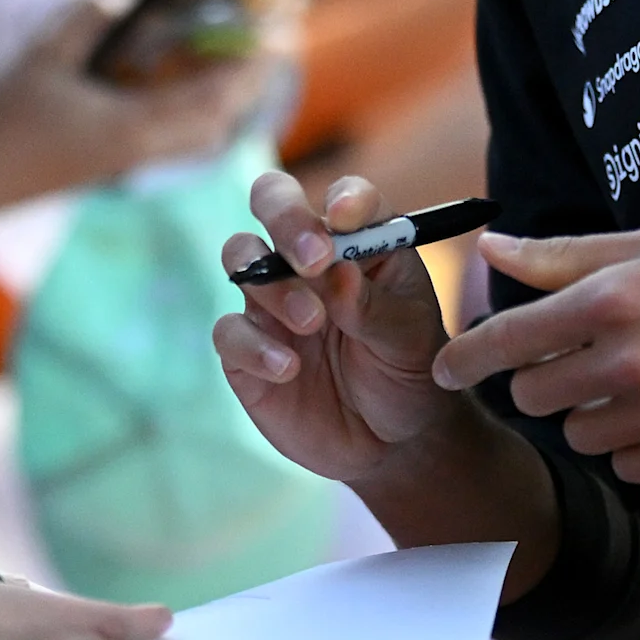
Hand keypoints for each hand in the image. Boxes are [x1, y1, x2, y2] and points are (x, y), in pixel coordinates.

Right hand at [0, 0, 273, 205]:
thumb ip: (90, 19)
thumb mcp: (44, 54)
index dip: (248, 68)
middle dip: (247, 84)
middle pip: (217, 123)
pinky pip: (175, 138)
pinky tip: (191, 80)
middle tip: (266, 42)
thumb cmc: (2, 118)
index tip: (274, 36)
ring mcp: (129, 162)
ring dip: (224, 98)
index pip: (212, 100)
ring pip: (200, 135)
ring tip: (238, 57)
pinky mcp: (116, 162)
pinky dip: (195, 109)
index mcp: (132, 132)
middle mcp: (140, 153)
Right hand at [213, 170, 476, 487]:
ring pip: (242, 257)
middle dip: (286, 218)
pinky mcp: (246, 349)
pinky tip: (287, 368)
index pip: (346, 197)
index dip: (345, 198)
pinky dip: (253, 345)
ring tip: (312, 322)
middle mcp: (307, 259)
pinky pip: (229, 331)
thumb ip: (376, 307)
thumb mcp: (410, 341)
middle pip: (274, 202)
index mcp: (359, 241)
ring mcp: (271, 300)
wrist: (390, 442)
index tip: (346, 218)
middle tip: (313, 259)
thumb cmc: (407, 373)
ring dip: (274, 284)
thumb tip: (339, 275)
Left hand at [430, 225, 639, 486]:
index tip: (447, 368)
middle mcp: (633, 361)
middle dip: (542, 380)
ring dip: (591, 415)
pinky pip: (630, 467)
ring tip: (637, 383)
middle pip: (535, 394)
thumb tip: (491, 245)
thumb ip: (564, 255)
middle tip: (576, 361)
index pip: (508, 340)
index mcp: (614, 299)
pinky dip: (637, 446)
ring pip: (580, 436)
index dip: (467, 357)